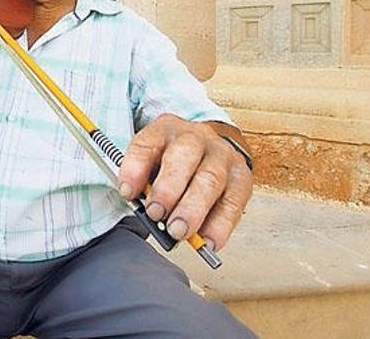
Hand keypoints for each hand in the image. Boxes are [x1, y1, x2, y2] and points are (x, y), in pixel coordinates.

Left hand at [118, 114, 252, 249]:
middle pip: (184, 157)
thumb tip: (142, 209)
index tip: (127, 192)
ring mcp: (222, 155)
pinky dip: (220, 225)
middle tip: (156, 215)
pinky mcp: (241, 177)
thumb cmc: (170, 162)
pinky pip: (233, 201)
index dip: (135, 168)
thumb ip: (143, 181)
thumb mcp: (150, 161)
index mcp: (165, 129)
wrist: (208, 149)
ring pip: (211, 179)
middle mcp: (196, 137)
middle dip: (168, 189)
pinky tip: (207, 241)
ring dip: (193, 209)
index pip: (147, 144)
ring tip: (179, 231)